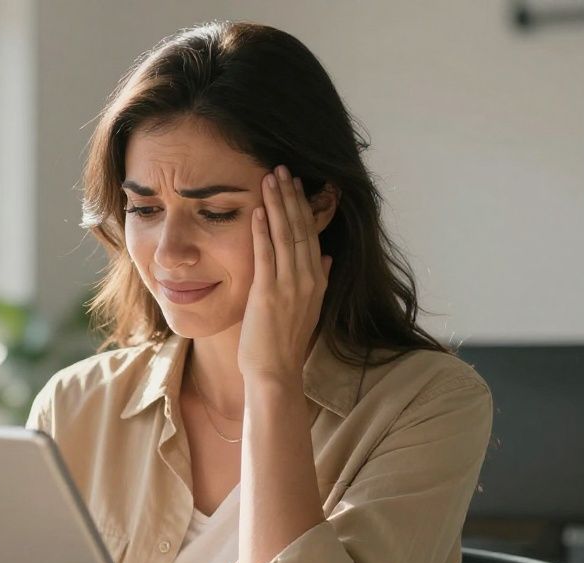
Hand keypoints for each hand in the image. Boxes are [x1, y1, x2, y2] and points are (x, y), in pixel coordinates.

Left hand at [238, 165, 331, 384]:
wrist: (275, 372)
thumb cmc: (284, 342)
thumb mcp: (307, 308)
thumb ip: (317, 281)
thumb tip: (324, 258)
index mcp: (317, 280)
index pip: (311, 234)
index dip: (303, 206)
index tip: (296, 183)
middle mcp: (308, 279)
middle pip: (301, 228)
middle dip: (292, 196)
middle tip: (282, 168)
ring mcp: (289, 286)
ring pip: (286, 236)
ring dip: (278, 205)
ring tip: (270, 178)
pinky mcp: (268, 294)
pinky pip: (266, 255)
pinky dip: (263, 231)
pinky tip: (259, 211)